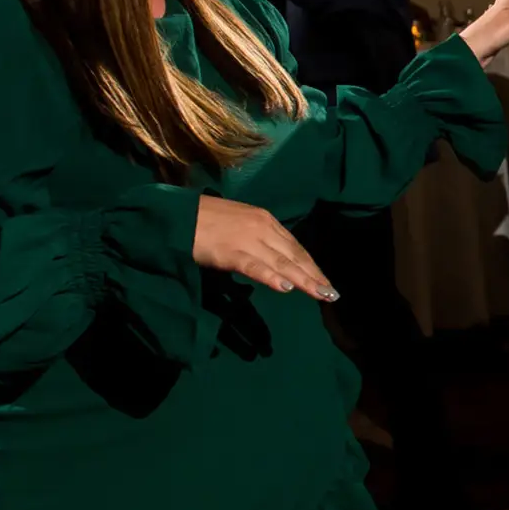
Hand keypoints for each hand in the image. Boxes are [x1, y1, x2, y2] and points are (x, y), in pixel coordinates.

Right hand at [192, 196, 334, 299]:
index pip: (295, 246)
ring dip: (304, 280)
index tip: (324, 281)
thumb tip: (276, 258)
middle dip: (314, 275)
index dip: (311, 265)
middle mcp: (262, 227)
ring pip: (282, 262)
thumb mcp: (240, 224)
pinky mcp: (230, 251)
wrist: (176, 215)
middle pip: (294, 255)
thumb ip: (259, 240)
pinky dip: (272, 277)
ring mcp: (247, 239)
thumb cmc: (205, 220)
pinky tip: (287, 288)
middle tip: (331, 294)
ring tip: (321, 294)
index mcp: (265, 220)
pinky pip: (255, 267)